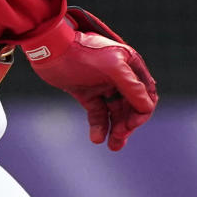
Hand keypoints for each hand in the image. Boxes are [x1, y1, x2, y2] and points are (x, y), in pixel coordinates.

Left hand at [19, 7, 156, 150]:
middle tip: (118, 140)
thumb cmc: (81, 53)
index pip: (146, 94)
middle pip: (132, 107)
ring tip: (111, 146)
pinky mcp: (88, 94)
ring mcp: (103, 86)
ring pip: (115, 113)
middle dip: (127, 125)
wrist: (49, 50)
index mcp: (130, 65)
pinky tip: (97, 138)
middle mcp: (120, 76)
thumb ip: (131, 86)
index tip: (130, 125)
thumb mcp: (111, 67)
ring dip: (116, 130)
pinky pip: (99, 114)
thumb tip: (147, 107)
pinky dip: (99, 127)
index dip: (141, 112)